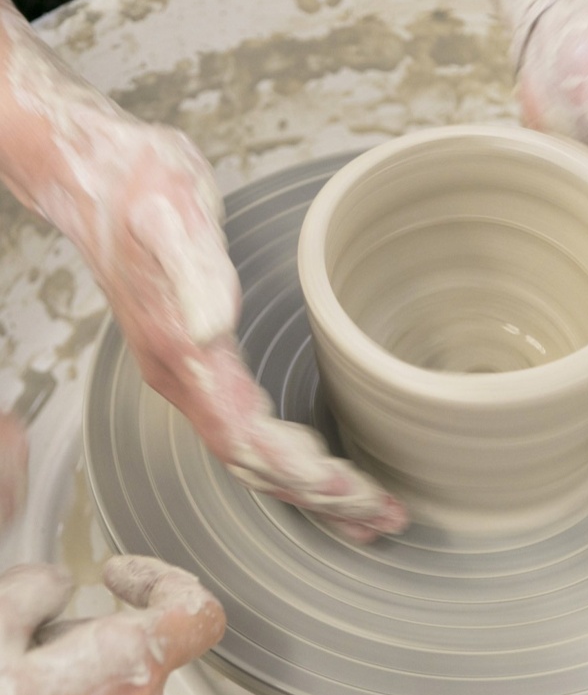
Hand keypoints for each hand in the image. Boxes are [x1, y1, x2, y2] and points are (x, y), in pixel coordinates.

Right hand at [0, 0, 406, 541]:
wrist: (96, 177)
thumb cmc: (135, 187)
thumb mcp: (168, 213)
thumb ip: (190, 273)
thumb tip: (213, 330)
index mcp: (183, 357)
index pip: (247, 441)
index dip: (302, 475)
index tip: (356, 494)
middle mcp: (185, 381)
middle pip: (257, 466)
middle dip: (322, 498)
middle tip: (384, 518)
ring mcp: (191, 380)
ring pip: (254, 459)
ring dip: (310, 492)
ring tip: (364, 514)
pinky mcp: (201, 368)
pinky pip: (249, 434)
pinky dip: (289, 464)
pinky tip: (319, 469)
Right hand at [0, 556, 224, 694]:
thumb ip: (28, 595)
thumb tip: (54, 585)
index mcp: (130, 669)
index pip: (197, 612)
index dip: (164, 580)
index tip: (116, 576)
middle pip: (137, 651)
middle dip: (82, 636)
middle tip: (21, 645)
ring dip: (68, 681)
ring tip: (10, 691)